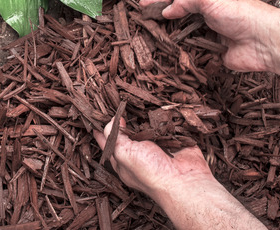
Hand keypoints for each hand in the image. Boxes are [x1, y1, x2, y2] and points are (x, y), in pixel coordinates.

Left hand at [94, 117, 266, 228]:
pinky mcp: (174, 140)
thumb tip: (112, 119)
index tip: (94, 114)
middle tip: (117, 101)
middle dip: (124, 117)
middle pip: (128, 131)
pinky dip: (165, 116)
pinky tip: (159, 104)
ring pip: (147, 126)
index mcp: (123, 160)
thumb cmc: (151, 172)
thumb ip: (114, 135)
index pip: (107, 142)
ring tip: (136, 98)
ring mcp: (157, 146)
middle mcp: (139, 153)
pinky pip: (167, 124)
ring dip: (145, 114)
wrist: (185, 181)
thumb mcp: (123, 152)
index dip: (100, 129)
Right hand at [139, 0, 279, 72]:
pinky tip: (171, 54)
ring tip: (152, 38)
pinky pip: (194, 53)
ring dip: (171, 36)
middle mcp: (210, 14)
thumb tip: (167, 11)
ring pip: (185, 34)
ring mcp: (212, 34)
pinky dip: (183, 54)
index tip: (142, 4)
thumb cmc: (241, 13)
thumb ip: (185, 2)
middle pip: (180, 15)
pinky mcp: (214, 53)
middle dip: (163, 18)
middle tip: (144, 22)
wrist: (264, 41)